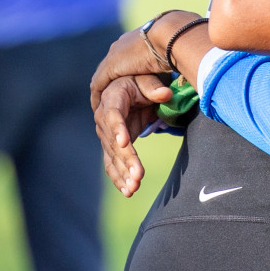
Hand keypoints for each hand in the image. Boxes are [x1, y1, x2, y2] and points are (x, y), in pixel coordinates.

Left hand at [89, 14, 196, 110]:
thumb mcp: (174, 52)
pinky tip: (100, 108)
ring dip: (102, 92)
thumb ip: (172, 60)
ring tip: (103, 108)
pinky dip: (99, 97)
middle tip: (110, 99)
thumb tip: (186, 66)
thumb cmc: (179, 41)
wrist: (170, 35)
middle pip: (110, 67)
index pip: (125, 58)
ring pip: (102, 77)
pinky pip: (99, 85)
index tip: (127, 85)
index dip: (125, 72)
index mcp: (136, 39)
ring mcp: (114, 55)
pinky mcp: (110, 66)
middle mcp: (122, 45)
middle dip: (109, 83)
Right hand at [96, 74, 172, 196]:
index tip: (124, 143)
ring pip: (112, 157)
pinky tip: (128, 191)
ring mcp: (106, 135)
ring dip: (122, 174)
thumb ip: (154, 87)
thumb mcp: (146, 79)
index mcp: (112, 99)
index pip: (113, 115)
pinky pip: (112, 164)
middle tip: (137, 176)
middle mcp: (103, 119)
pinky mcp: (111, 146)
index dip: (118, 129)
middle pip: (114, 143)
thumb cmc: (138, 81)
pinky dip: (119, 178)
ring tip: (134, 189)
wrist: (127, 88)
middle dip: (126, 160)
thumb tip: (166, 94)